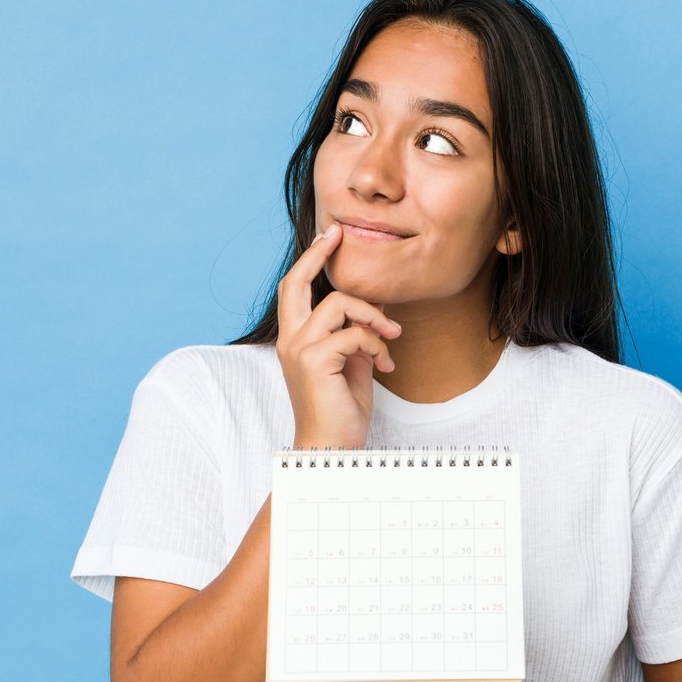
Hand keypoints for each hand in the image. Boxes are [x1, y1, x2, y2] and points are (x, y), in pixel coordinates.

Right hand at [276, 224, 401, 449]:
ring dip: (374, 317)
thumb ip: (356, 332)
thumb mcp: (352, 362)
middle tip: (340, 235)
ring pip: (338, 305)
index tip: (331, 236)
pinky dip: (377, 345)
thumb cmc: (341, 408)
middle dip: (318, 254)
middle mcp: (289, 339)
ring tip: (391, 338)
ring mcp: (299, 349)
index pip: (295, 288)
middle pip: (296, 282)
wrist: (332, 446)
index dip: (311, 259)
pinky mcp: (314, 361)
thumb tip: (377, 304)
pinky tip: (386, 365)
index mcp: (294, 338)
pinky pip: (354, 334)